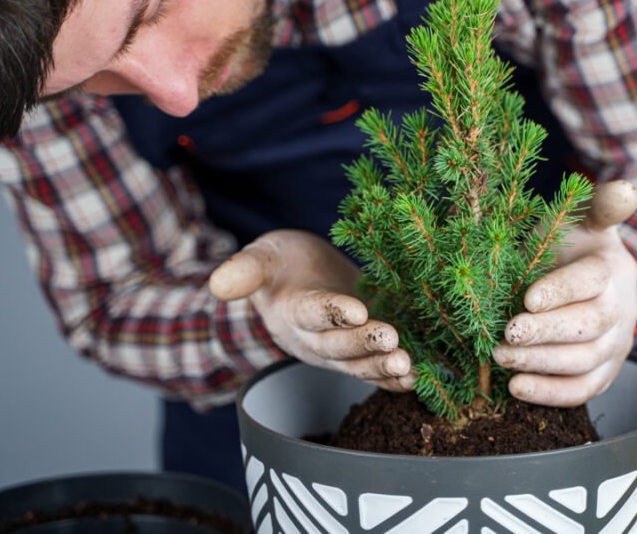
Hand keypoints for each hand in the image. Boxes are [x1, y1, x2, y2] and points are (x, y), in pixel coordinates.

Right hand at [208, 230, 415, 390]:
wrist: (298, 281)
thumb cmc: (280, 265)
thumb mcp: (261, 256)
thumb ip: (245, 268)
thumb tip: (218, 283)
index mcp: (293, 311)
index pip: (312, 313)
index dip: (333, 312)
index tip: (356, 310)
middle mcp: (316, 338)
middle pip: (340, 346)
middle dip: (365, 344)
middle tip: (391, 340)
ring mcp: (340, 350)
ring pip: (361, 364)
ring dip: (384, 366)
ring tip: (408, 365)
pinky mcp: (362, 352)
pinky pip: (377, 371)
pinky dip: (395, 379)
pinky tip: (418, 379)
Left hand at [493, 180, 636, 405]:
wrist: (591, 282)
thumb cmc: (573, 247)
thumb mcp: (583, 220)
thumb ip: (600, 206)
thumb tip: (626, 190)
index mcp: (611, 270)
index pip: (590, 281)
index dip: (560, 291)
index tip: (527, 299)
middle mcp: (619, 311)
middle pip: (587, 326)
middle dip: (545, 332)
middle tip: (506, 333)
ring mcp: (614, 347)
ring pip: (584, 362)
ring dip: (541, 363)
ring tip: (502, 358)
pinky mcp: (603, 374)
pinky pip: (582, 390)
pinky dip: (550, 393)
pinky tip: (516, 388)